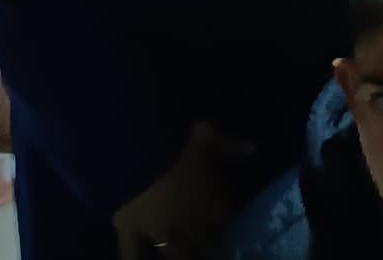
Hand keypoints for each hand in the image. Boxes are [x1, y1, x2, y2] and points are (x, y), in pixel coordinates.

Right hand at [113, 121, 256, 259]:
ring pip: (174, 253)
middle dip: (209, 245)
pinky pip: (130, 252)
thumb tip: (254, 149)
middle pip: (203, 243)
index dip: (231, 217)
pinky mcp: (128, 229)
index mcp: (210, 201)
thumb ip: (232, 146)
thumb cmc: (179, 141)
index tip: (234, 218)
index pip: (227, 216)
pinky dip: (133, 259)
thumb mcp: (210, 135)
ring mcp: (156, 230)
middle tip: (212, 246)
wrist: (135, 151)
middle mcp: (187, 222)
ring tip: (184, 256)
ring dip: (181, 255)